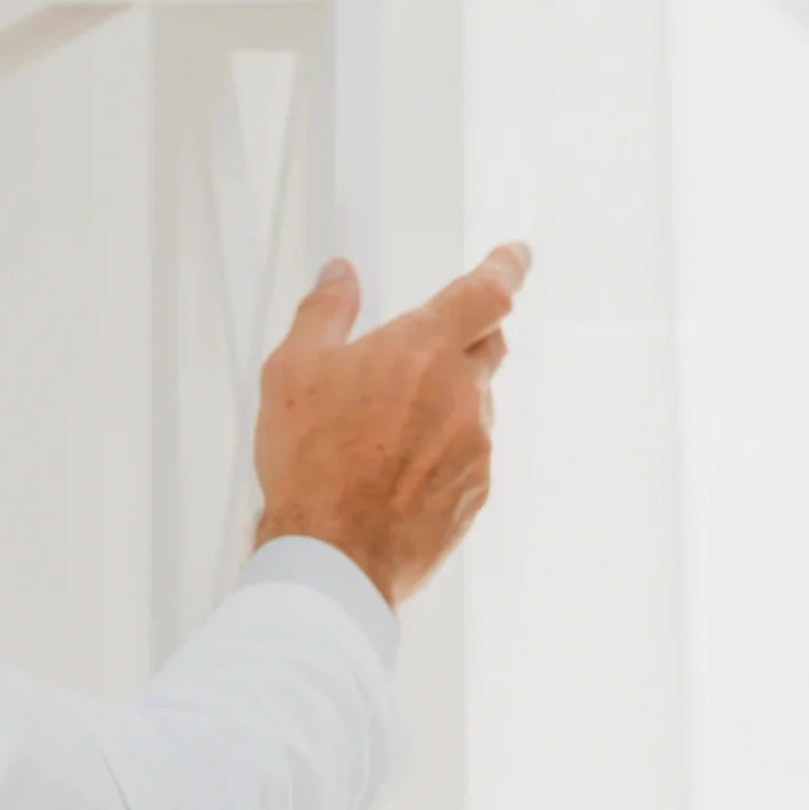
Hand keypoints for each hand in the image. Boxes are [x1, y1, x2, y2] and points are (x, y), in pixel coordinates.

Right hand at [251, 245, 530, 605]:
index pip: (486, 292)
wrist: (335, 555)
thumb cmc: (309, 459)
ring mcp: (476, 445)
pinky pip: (468, 452)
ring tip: (385, 426)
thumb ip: (323, 311)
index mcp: (422, 350)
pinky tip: (395, 467)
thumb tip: (340, 274)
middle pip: (489, 344)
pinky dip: (441, 448)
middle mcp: (462, 392)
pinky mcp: (476, 490)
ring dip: (445, 399)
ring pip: (474, 402)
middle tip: (428, 345)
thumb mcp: (292, 369)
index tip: (516, 254)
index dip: (505, 267)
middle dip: (468, 334)